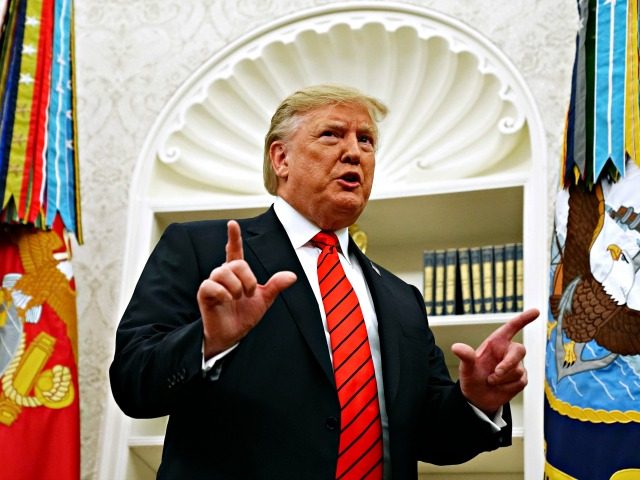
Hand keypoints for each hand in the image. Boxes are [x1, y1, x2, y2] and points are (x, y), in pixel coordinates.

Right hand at [197, 220, 296, 358]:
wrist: (232, 335)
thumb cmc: (244, 316)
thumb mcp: (264, 300)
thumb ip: (276, 286)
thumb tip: (292, 276)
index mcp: (237, 273)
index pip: (234, 251)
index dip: (234, 237)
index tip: (232, 224)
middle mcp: (224, 274)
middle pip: (236, 263)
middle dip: (248, 279)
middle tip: (249, 294)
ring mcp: (213, 283)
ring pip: (223, 271)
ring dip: (236, 286)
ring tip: (237, 298)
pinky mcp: (204, 294)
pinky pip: (211, 285)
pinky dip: (223, 293)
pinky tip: (227, 300)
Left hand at [451, 308, 538, 414]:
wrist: (478, 397)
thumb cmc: (472, 377)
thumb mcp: (466, 368)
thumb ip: (465, 356)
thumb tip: (456, 347)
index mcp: (496, 343)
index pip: (512, 328)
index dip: (524, 319)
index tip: (536, 311)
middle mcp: (508, 351)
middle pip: (520, 350)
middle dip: (509, 363)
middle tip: (495, 373)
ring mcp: (516, 365)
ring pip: (517, 370)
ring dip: (502, 379)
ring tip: (490, 381)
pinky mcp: (522, 379)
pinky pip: (520, 382)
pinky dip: (507, 387)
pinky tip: (499, 387)